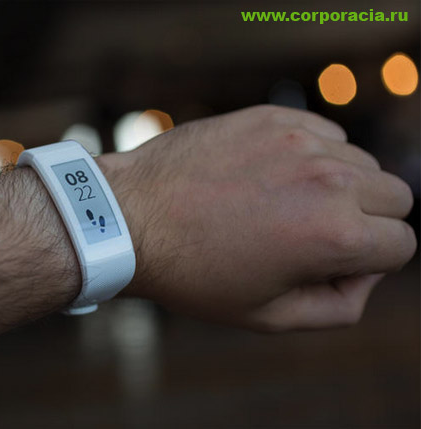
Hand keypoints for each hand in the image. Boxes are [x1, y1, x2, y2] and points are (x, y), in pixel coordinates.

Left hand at [99, 105, 415, 331]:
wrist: (131, 218)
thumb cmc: (194, 273)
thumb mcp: (268, 316)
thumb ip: (338, 306)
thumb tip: (365, 274)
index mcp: (336, 235)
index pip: (402, 244)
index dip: (371, 262)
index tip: (329, 264)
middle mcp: (330, 179)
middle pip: (395, 196)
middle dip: (368, 221)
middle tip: (314, 235)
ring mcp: (300, 140)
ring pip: (361, 161)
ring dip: (339, 185)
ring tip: (283, 205)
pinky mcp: (272, 116)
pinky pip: (324, 132)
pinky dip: (312, 154)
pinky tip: (268, 174)